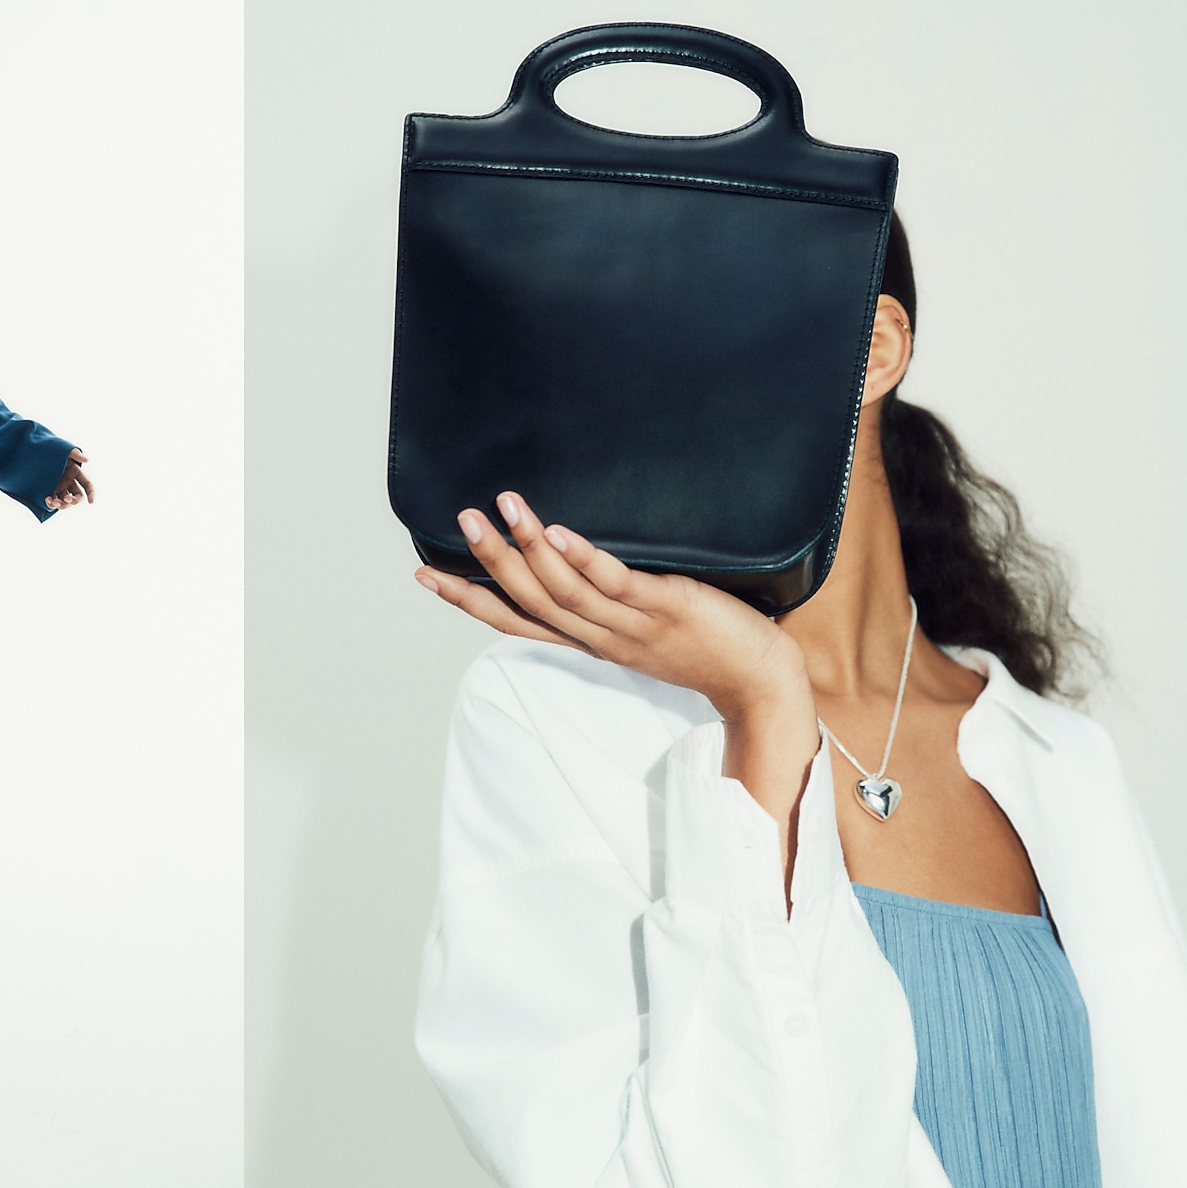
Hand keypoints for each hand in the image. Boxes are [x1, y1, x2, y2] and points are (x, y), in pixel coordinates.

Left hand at [46, 448, 94, 509]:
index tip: (91, 502)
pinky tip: (47, 500)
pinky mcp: (49, 491)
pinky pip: (53, 502)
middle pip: (77, 497)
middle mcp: (69, 482)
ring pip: (65, 502)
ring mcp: (59, 488)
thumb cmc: (50, 448)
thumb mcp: (63, 450)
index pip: (87, 485)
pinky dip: (51, 504)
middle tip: (66, 499)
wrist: (32, 451)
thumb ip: (75, 453)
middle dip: (74, 501)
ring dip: (62, 505)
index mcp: (75, 472)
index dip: (91, 494)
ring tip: (54, 502)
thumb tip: (87, 459)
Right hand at [416, 492, 818, 825]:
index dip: (469, 599)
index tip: (426, 574)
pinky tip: (559, 533)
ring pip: (565, 591)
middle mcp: (601, 637)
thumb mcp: (640, 627)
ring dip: (528, 548)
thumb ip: (606, 601)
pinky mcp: (666, 608)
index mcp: (589, 642)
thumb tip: (576, 557)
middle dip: (490, 562)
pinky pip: (615, 584)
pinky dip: (583, 559)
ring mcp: (632, 625)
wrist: (760, 680)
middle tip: (461, 521)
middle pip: (531, 601)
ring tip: (503, 507)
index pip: (516, 621)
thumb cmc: (705, 646)